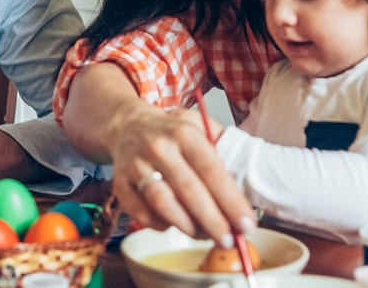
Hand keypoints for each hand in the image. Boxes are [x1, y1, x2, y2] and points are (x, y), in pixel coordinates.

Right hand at [106, 104, 252, 246]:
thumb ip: (223, 153)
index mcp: (184, 133)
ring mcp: (136, 165)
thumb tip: (248, 193)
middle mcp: (159, 147)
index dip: (231, 200)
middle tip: (229, 241)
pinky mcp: (119, 183)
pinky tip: (173, 225)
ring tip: (204, 236)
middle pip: (188, 190)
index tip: (247, 224)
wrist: (128, 125)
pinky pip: (140, 212)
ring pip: (162, 203)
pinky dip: (159, 225)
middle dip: (213, 221)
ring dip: (187, 226)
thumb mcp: (200, 129)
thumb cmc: (171, 134)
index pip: (212, 170)